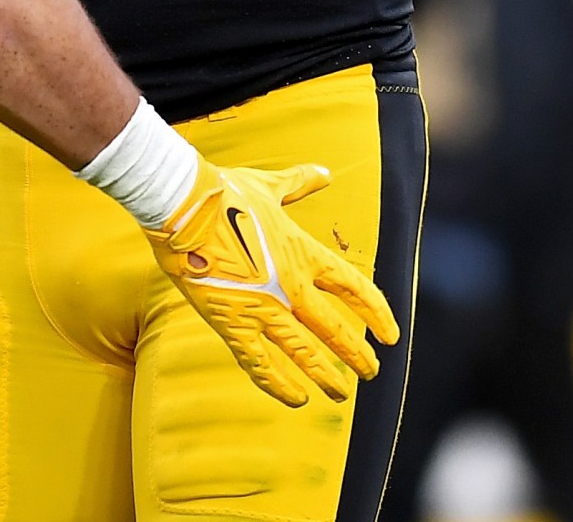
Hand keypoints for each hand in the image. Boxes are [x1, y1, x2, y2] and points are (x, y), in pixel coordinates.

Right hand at [146, 159, 399, 406]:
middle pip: (335, 329)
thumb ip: (299, 183)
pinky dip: (278, 384)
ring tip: (341, 393)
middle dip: (357, 354)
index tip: (390, 333)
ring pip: (304, 353)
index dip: (376, 313)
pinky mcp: (231, 322)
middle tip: (371, 371)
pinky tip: (296, 399)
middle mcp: (291, 286)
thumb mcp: (269, 187)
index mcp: (303, 253)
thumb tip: (323, 173)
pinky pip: (260, 363)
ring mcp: (262, 307)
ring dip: (326, 376)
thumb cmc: (224, 191)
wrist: (182, 205)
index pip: (353, 289)